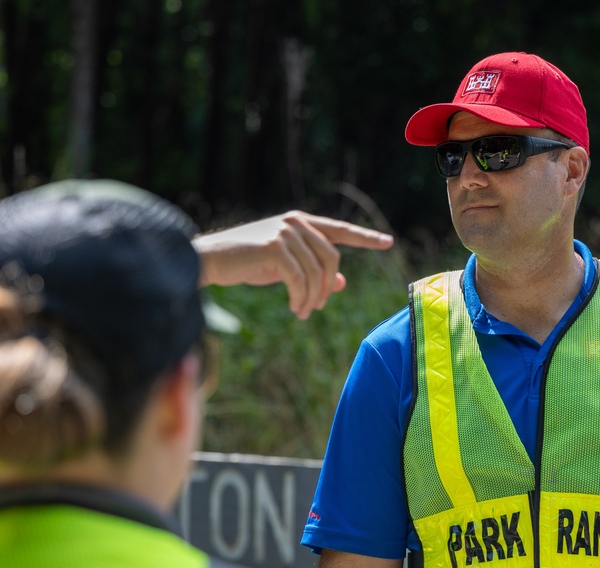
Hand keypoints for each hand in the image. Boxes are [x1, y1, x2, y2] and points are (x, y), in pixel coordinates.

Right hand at [193, 211, 393, 319]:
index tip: (388, 243)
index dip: (365, 237)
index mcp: (301, 222)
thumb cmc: (246, 263)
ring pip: (317, 272)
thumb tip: (340, 281)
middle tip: (315, 309)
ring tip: (303, 312)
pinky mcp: (275, 247)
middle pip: (331, 259)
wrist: (211, 259)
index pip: (339, 230)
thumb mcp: (284, 267)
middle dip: (326, 288)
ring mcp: (286, 232)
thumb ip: (311, 270)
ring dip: (313, 298)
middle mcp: (296, 222)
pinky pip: (300, 279)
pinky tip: (295, 308)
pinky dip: (301, 298)